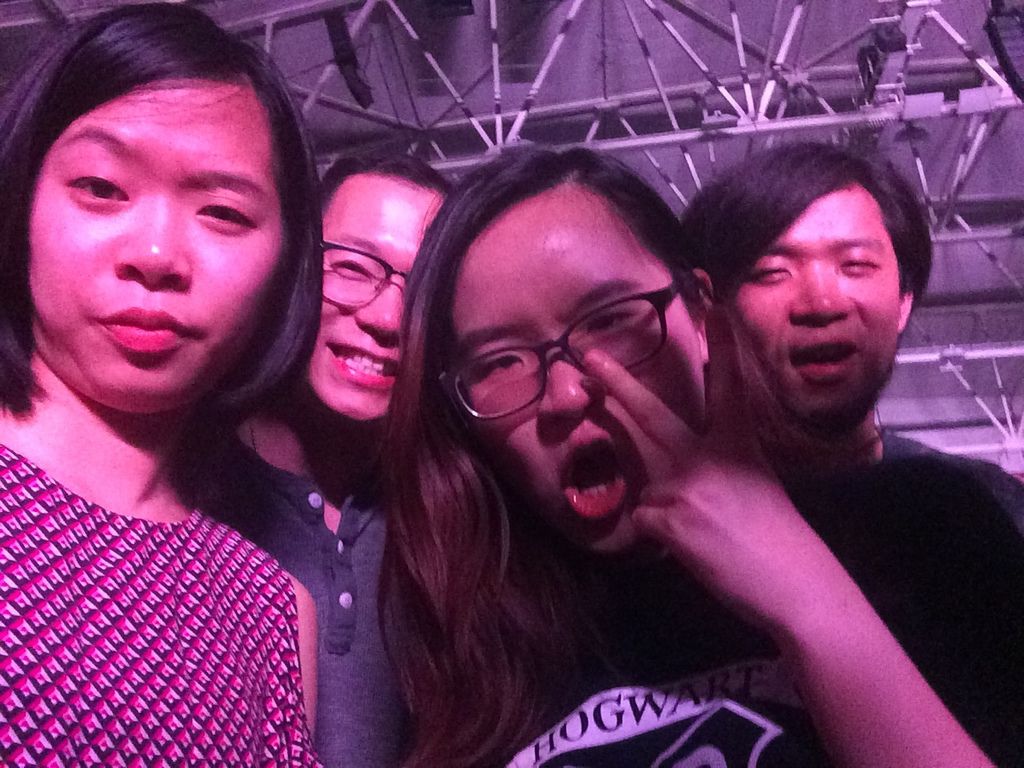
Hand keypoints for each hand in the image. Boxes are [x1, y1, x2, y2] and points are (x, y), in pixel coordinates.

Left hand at [583, 307, 849, 635]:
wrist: (797, 587)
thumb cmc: (780, 543)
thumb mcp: (754, 489)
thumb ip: (715, 472)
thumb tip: (675, 477)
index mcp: (739, 446)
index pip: (727, 386)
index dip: (721, 345)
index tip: (712, 305)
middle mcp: (710, 458)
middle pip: (652, 414)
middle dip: (616, 382)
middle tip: (588, 354)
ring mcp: (687, 487)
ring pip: (639, 469)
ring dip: (631, 464)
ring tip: (628, 452)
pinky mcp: (670, 521)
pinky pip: (645, 519)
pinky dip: (659, 534)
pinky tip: (690, 549)